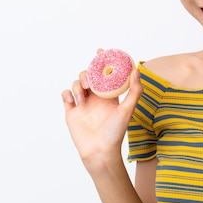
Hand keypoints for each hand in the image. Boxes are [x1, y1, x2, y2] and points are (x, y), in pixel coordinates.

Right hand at [61, 52, 142, 169]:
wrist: (99, 152)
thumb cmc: (116, 133)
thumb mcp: (127, 110)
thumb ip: (134, 91)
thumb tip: (136, 70)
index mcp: (109, 95)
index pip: (106, 74)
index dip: (102, 61)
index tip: (101, 51)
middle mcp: (96, 97)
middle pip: (88, 76)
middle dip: (87, 73)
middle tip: (90, 81)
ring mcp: (83, 104)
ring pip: (76, 84)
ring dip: (78, 86)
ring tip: (83, 98)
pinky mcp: (71, 111)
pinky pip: (65, 95)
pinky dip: (67, 94)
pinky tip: (73, 101)